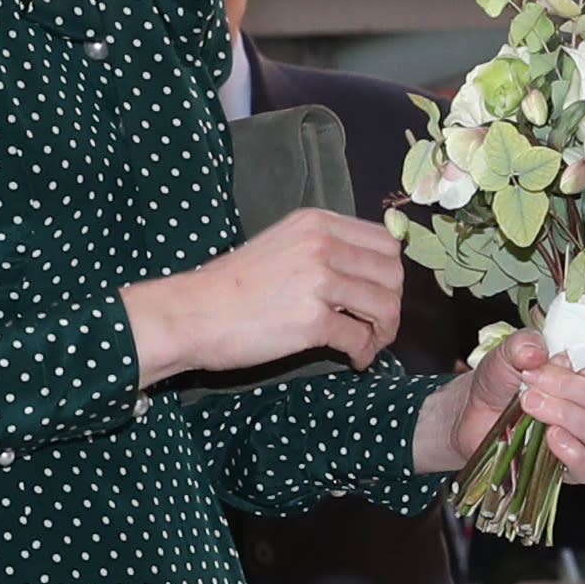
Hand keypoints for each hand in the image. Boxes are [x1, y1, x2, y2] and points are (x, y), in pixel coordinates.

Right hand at [124, 207, 407, 382]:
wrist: (192, 313)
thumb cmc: (233, 286)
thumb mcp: (282, 245)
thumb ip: (323, 249)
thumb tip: (368, 270)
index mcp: (316, 222)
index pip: (385, 242)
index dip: (390, 273)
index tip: (379, 294)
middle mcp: (321, 244)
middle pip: (392, 274)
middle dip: (392, 304)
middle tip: (377, 325)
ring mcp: (318, 281)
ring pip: (385, 306)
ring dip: (384, 332)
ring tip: (368, 344)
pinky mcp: (312, 320)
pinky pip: (361, 339)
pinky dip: (365, 354)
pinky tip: (353, 360)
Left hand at [416, 333, 584, 478]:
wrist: (475, 413)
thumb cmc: (501, 382)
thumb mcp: (506, 354)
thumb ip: (521, 344)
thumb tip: (537, 350)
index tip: (560, 358)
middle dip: (570, 388)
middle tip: (533, 381)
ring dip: (566, 416)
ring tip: (530, 405)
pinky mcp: (572, 467)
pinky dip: (572, 453)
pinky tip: (550, 437)